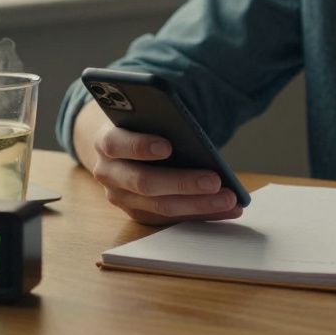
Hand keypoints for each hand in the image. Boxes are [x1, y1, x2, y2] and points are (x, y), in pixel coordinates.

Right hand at [73, 102, 241, 224]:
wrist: (120, 147)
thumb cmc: (141, 126)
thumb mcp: (144, 117)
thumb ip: (161, 121)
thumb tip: (194, 135)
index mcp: (106, 141)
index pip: (117, 144)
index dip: (140, 146)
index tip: (168, 147)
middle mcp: (108, 173)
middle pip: (144, 182)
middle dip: (183, 183)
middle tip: (215, 181)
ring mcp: (121, 197)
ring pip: (161, 206)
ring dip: (199, 204)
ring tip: (229, 200)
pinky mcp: (138, 213)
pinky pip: (172, 218)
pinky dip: (201, 213)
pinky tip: (226, 209)